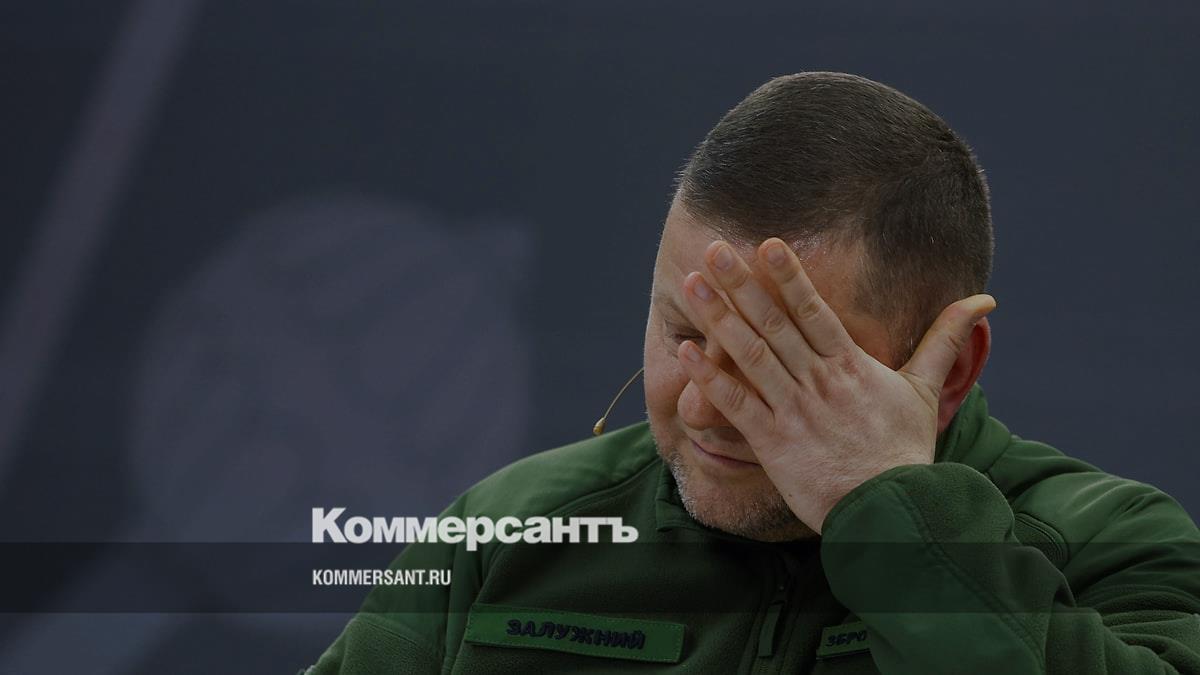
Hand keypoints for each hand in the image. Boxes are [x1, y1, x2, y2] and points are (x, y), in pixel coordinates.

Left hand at [676, 238, 995, 532]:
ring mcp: (794, 410)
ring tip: (692, 285)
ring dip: (718, 318)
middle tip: (714, 249)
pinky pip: (736, 404)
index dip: (790, 276)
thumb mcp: (927, 390)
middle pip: (774, 323)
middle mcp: (819, 381)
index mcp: (851, 365)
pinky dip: (709, 378)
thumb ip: (943, 339)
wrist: (892, 511)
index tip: (768, 244)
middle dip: (742, 284)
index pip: (815, 310)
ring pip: (750, 355)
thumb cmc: (905, 451)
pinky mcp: (773, 442)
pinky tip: (685, 352)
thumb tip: (983, 301)